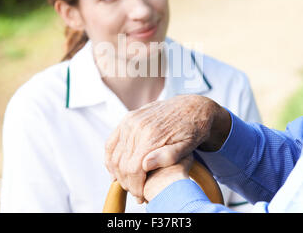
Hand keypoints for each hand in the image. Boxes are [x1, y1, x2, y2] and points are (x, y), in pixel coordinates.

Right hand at [105, 94, 230, 202]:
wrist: (191, 106)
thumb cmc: (192, 129)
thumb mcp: (188, 145)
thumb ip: (168, 156)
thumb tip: (146, 165)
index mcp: (152, 134)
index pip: (133, 169)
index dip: (135, 186)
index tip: (141, 197)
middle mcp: (137, 126)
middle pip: (122, 164)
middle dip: (127, 183)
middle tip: (136, 193)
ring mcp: (130, 121)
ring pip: (114, 154)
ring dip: (118, 173)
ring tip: (128, 184)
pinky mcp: (128, 118)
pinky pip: (111, 142)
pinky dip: (110, 158)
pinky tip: (115, 170)